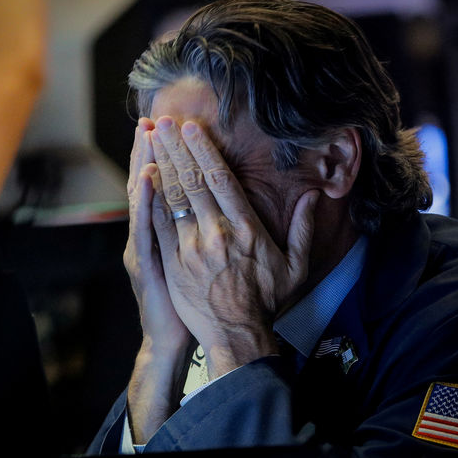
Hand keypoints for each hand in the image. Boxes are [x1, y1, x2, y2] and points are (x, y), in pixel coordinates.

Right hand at [124, 117, 191, 351]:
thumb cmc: (191, 301)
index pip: (166, 185)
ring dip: (145, 165)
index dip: (168, 157)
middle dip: (153, 151)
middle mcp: (151, 233)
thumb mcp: (194, 262)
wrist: (172, 337)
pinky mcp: (146, 263)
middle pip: (151, 184)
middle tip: (153, 119)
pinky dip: (145, 202)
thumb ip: (202, 231)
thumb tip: (218, 205)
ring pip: (143, 199)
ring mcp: (146, 246)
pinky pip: (146, 228)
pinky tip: (148, 180)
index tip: (173, 127)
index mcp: (167, 230)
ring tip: (148, 136)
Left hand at [149, 116, 319, 378]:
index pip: (221, 181)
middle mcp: (216, 233)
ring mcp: (191, 248)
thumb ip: (304, 229)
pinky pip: (159, 226)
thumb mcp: (296, 266)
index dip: (205, 151)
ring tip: (151, 139)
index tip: (193, 127)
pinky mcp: (173, 263)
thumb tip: (314, 196)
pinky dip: (151, 200)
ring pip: (173, 199)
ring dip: (161, 165)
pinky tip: (144, 177)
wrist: (237, 335)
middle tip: (164, 121)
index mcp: (246, 229)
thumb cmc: (268, 300)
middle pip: (193, 182)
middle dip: (177, 148)